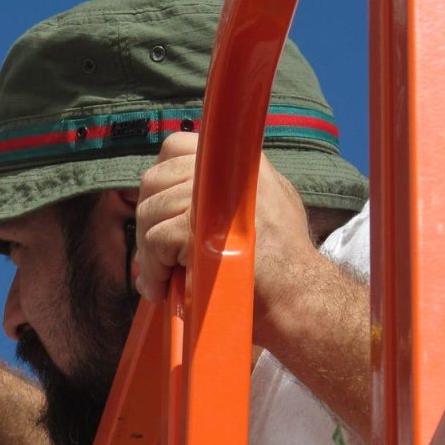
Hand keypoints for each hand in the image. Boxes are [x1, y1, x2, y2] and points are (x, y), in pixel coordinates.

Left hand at [133, 132, 322, 346]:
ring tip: (160, 278)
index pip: (176, 147)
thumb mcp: (265, 208)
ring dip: (148, 251)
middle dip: (147, 221)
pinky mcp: (203, 227)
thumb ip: (226, 197)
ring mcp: (216, 196)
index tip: (160, 215)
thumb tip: (172, 206)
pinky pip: (157, 238)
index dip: (159, 182)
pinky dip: (153, 266)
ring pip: (152, 211)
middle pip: (156, 180)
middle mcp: (228, 169)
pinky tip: (164, 286)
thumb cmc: (282, 264)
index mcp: (240, 162)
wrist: (298, 296)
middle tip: (154, 257)